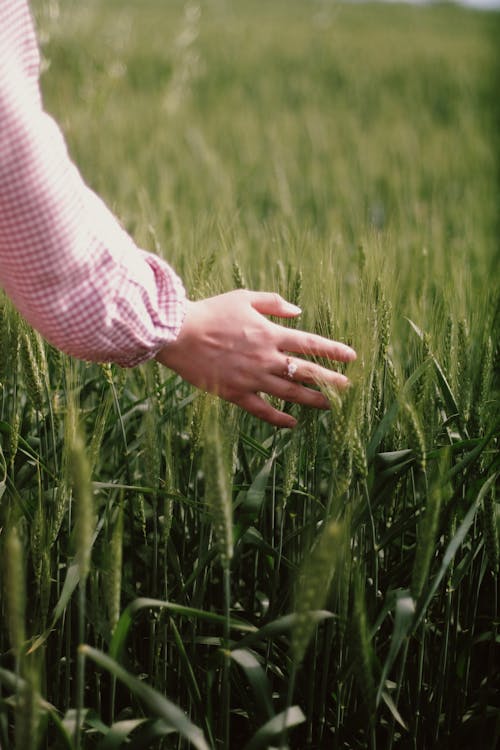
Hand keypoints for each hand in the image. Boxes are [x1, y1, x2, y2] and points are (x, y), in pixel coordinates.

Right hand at [156, 290, 355, 427]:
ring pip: (290, 393)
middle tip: (348, 386)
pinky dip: (280, 418)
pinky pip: (262, 410)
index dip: (333, 351)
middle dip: (330, 379)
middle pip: (306, 371)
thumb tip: (298, 311)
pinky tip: (293, 422)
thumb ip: (274, 303)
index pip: (310, 344)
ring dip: (312, 400)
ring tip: (330, 405)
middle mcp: (265, 358)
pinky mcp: (235, 393)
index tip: (351, 357)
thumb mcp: (244, 297)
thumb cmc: (211, 311)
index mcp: (269, 333)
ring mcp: (252, 378)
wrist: (178, 333)